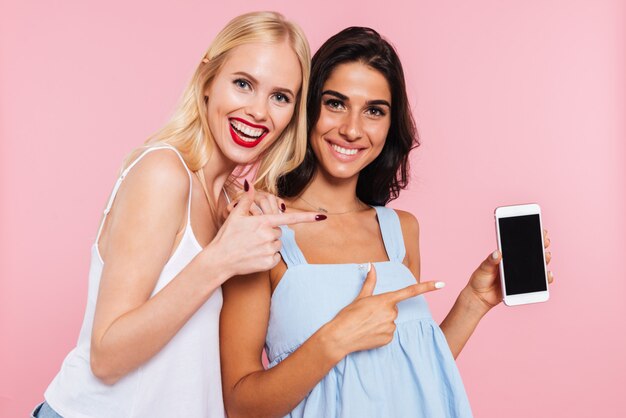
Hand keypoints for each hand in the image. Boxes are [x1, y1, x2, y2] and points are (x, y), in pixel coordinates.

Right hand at [205, 186, 323, 279]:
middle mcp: (268, 235)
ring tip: (252, 246)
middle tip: (253, 236)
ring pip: (278, 244)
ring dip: (269, 244)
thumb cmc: (227, 237)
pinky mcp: (268, 263)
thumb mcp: (235, 216)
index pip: (289, 218)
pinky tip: (255, 256)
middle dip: (270, 232)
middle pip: (279, 231)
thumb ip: (246, 200)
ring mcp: (269, 250)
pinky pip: (276, 257)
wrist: (219, 260)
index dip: (307, 217)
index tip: (321, 216)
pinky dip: (269, 257)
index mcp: (263, 222)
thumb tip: (250, 184)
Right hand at [326, 264, 444, 356]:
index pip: (410, 291)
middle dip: (383, 311)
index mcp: (385, 300)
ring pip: (391, 322)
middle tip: (367, 315)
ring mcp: (391, 327)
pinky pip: (389, 334)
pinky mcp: (389, 339)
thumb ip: (370, 281)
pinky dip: (380, 333)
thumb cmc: (348, 315)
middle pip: (393, 309)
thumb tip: (371, 265)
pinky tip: (369, 334)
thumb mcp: (359, 297)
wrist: (340, 337)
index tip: (442, 283)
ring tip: (366, 325)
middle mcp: (391, 313)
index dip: (427, 286)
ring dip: (381, 323)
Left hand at [465, 229, 553, 310]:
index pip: (520, 244)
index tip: (539, 231)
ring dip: (544, 260)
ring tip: (546, 256)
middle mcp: (516, 264)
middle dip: (541, 245)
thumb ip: (490, 261)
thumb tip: (497, 253)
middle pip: (532, 253)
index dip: (531, 236)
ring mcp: (521, 274)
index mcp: (506, 256)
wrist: (480, 296)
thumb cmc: (480, 279)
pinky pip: (537, 282)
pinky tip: (547, 274)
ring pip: (537, 265)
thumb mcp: (483, 268)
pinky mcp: (523, 286)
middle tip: (545, 241)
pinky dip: (545, 278)